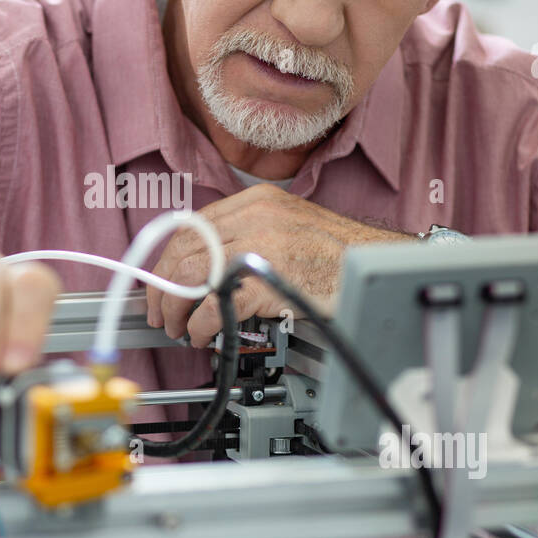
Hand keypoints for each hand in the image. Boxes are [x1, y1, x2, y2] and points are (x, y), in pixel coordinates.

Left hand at [146, 185, 412, 346]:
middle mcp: (256, 216)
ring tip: (176, 328)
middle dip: (163, 286)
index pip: (191, 227)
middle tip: (161, 313)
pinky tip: (201, 336)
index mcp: (256, 201)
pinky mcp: (270, 279)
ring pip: (191, 274)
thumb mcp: (287, 229)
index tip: (160, 282)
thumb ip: (246, 238)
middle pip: (184, 249)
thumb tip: (204, 269)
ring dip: (175, 307)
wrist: (377, 267)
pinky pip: (216, 304)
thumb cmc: (338, 256)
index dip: (167, 259)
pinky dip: (200, 325)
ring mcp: (263, 246)